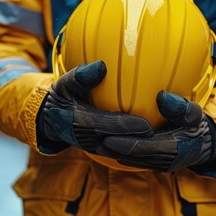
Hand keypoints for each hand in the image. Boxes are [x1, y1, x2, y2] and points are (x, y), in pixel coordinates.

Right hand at [36, 60, 152, 152]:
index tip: (146, 124)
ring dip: (139, 148)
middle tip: (161, 133)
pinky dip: (135, 147)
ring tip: (162, 140)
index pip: (104, 125)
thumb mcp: (65, 84)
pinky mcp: (101, 149)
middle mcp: (86, 139)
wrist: (53, 120)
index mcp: (77, 122)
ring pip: (120, 150)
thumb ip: (80, 76)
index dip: (125, 126)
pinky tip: (153, 140)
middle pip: (116, 142)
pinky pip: (120, 150)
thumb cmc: (63, 97)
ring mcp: (94, 147)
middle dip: (137, 141)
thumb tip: (101, 66)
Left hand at [97, 91, 215, 171]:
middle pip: (132, 156)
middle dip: (112, 148)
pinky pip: (133, 159)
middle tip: (92, 137)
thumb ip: (181, 107)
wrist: (203, 145)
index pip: (143, 147)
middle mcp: (162, 162)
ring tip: (94, 140)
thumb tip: (161, 97)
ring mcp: (156, 165)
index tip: (106, 133)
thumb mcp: (195, 114)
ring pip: (130, 160)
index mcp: (173, 150)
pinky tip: (107, 141)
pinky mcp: (152, 164)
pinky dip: (120, 151)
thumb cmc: (197, 126)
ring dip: (112, 151)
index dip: (124, 142)